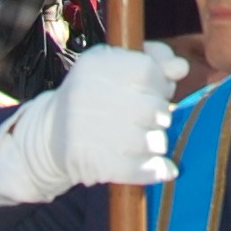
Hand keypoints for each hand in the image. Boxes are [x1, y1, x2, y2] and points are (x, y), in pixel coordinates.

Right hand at [0, 40, 180, 208]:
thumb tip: (181, 68)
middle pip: (152, 109)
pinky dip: (156, 170)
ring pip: (149, 141)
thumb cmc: (95, 95)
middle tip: (154, 118)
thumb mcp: (116, 67)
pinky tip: (165, 169)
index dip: (162, 84)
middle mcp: (86, 95)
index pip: (147, 71)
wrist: (50, 134)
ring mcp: (85, 131)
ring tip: (150, 139)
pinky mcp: (89, 163)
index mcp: (95, 65)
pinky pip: (137, 170)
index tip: (160, 91)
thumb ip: (152, 60)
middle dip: (161, 115)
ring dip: (157, 142)